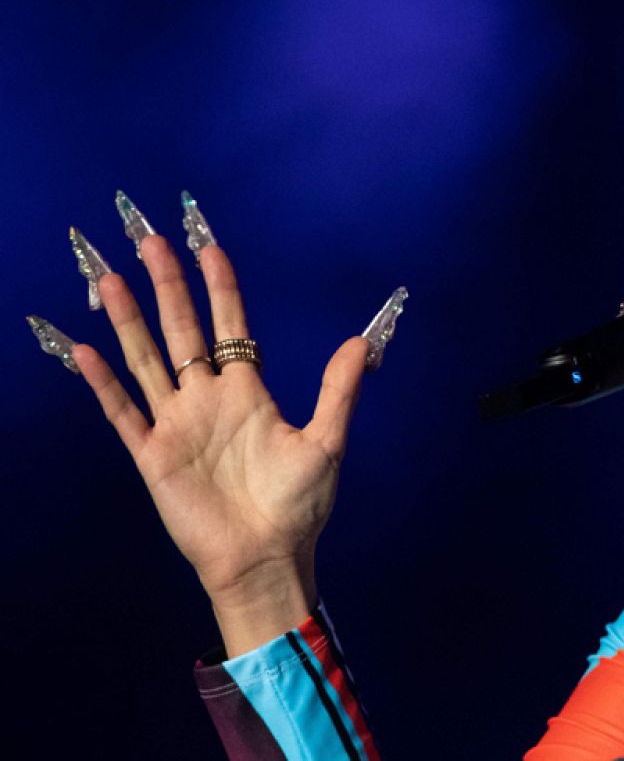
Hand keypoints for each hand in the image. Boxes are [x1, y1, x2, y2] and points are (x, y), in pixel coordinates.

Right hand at [71, 234, 369, 655]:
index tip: (208, 246)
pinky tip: (85, 350)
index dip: (219, 287)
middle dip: (168, 286)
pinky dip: (103, 383)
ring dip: (129, 320)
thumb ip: (339, 390)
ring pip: (147, 360)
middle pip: (181, 330)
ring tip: (111, 278)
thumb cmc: (298, 505)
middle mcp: (208, 399)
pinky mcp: (153, 455)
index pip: (230, 326)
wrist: (266, 558)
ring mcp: (177, 424)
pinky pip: (123, 412)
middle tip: (150, 240)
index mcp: (248, 391)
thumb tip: (362, 342)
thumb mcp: (327, 442)